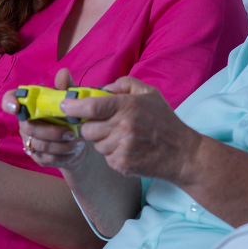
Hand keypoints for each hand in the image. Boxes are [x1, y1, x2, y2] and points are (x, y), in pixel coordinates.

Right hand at [2, 69, 89, 169]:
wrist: (81, 142)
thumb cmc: (72, 116)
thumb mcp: (73, 101)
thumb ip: (66, 88)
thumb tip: (63, 73)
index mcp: (32, 105)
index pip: (11, 99)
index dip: (9, 102)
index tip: (16, 106)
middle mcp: (26, 122)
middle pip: (28, 127)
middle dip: (51, 131)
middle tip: (71, 132)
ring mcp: (30, 140)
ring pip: (38, 145)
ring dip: (60, 145)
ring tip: (77, 141)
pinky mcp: (37, 156)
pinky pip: (45, 158)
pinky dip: (62, 155)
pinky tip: (73, 150)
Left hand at [64, 72, 201, 181]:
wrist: (182, 153)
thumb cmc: (164, 121)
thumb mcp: (149, 93)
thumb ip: (124, 84)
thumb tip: (102, 89)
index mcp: (128, 106)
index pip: (91, 106)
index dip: (73, 106)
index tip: (64, 106)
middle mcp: (124, 127)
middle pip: (87, 128)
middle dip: (88, 126)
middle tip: (101, 123)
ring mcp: (123, 148)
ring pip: (95, 144)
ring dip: (102, 140)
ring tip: (121, 136)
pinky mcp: (123, 165)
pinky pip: (105, 157)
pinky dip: (112, 153)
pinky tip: (127, 148)